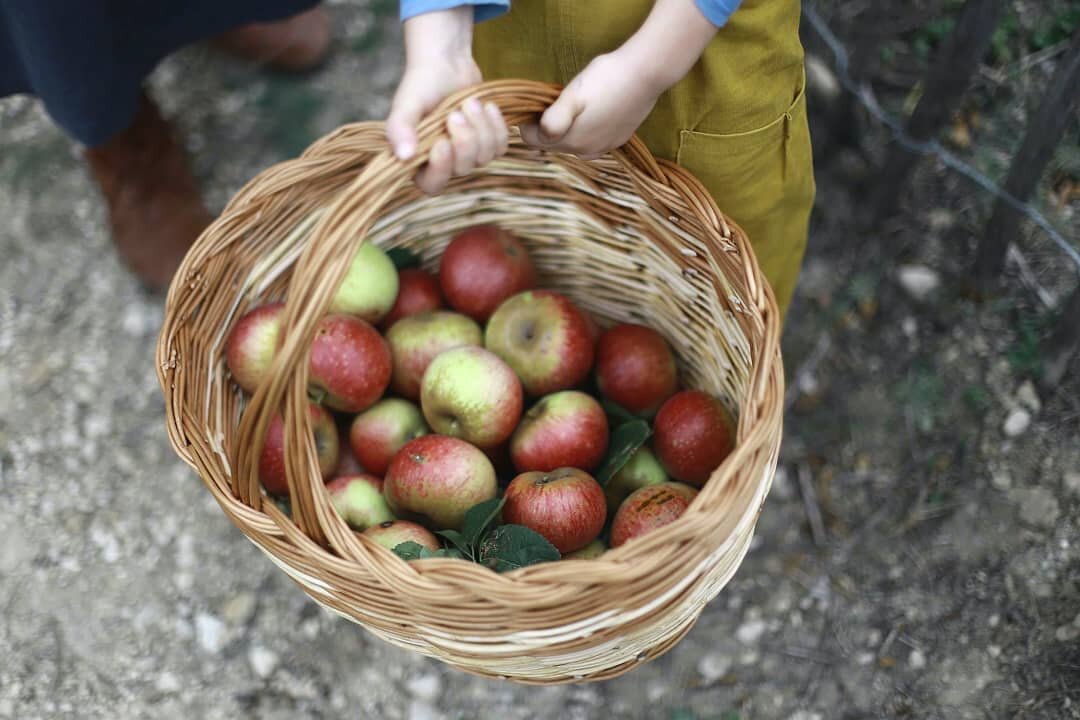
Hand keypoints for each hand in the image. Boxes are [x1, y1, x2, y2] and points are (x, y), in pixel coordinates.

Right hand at [385, 8, 509, 194]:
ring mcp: (467, 154)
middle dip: (464, 140)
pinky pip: (500, 146)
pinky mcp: (487, 142)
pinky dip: (496, 125)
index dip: (441, 169)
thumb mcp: (407, 103)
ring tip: (470, 102)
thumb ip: (399, 128)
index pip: (432, 185)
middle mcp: (444, 162)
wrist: (447, 62)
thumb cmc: (422, 83)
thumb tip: (403, 156)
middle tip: (455, 113)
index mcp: (419, 160)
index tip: (442, 142)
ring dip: (480, 128)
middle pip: (462, 169)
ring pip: (484, 158)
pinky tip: (488, 106)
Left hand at [521, 0, 718, 158]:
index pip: (532, 140)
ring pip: (572, 144)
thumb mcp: (573, 95)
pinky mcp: (617, 141)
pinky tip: (594, 113)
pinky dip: (586, 131)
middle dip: (547, 127)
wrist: (645, 74)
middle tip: (554, 101)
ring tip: (575, 105)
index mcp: (570, 141)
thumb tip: (536, 135)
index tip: (535, 104)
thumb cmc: (605, 79)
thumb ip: (553, 119)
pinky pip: (592, 142)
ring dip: (567, 129)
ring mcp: (603, 148)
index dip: (529, 122)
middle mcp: (585, 151)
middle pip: (552, 144)